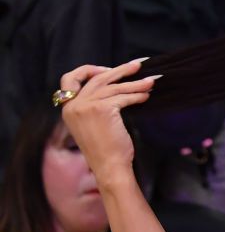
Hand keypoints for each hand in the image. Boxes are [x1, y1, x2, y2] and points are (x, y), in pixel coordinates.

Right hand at [58, 59, 158, 184]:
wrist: (109, 166)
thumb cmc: (106, 149)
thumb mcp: (93, 124)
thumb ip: (95, 106)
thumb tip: (116, 87)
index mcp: (68, 108)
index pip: (69, 79)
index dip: (88, 71)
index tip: (107, 69)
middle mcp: (73, 105)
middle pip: (97, 79)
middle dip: (119, 70)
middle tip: (137, 65)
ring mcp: (86, 106)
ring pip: (114, 87)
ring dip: (135, 83)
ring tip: (151, 81)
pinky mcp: (102, 110)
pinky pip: (123, 97)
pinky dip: (137, 95)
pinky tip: (146, 96)